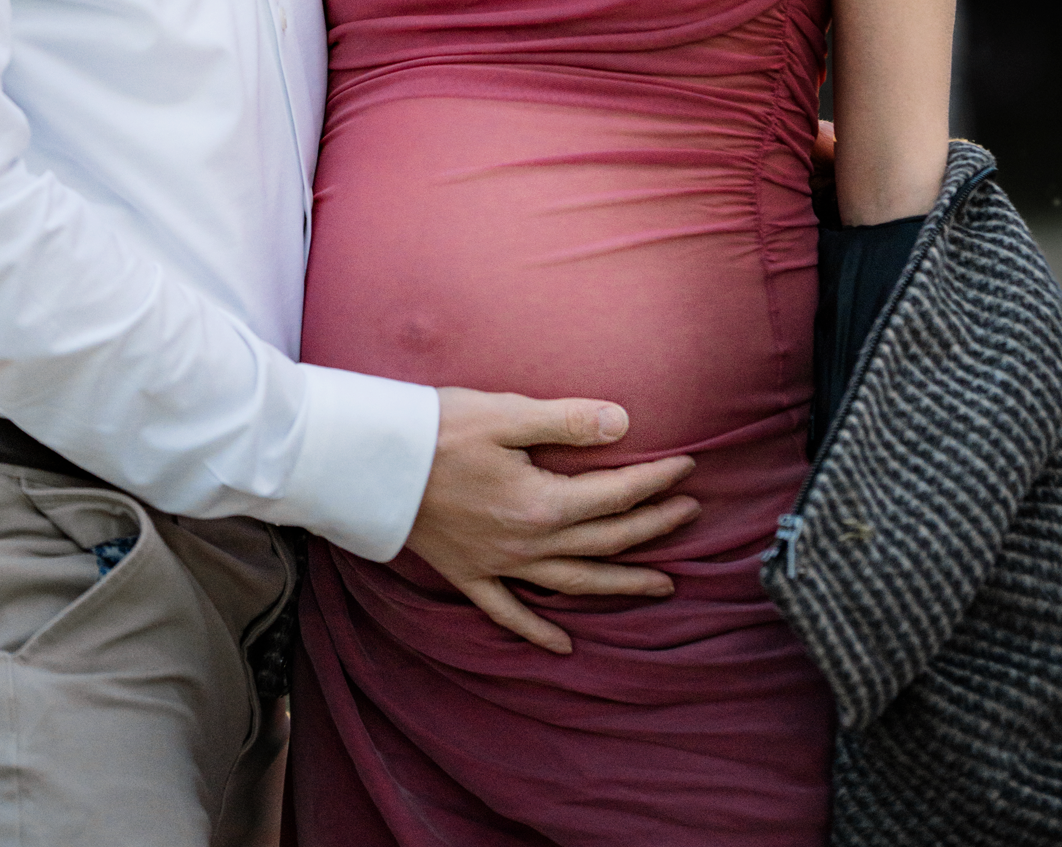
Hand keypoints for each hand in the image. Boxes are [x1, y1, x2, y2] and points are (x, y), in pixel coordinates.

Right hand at [404, 388, 698, 655]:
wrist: (371, 462)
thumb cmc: (437, 429)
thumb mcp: (505, 414)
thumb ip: (566, 422)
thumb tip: (624, 423)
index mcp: (541, 503)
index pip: (614, 494)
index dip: (655, 481)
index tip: (688, 468)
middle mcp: (527, 543)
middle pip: (604, 541)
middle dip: (652, 527)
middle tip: (690, 514)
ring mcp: (498, 564)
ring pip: (573, 583)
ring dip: (620, 584)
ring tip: (662, 585)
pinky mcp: (469, 574)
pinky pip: (510, 613)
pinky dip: (538, 632)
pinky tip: (564, 647)